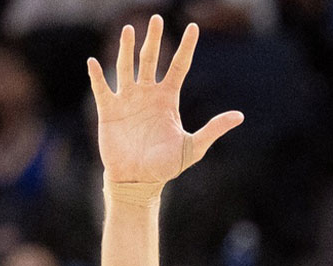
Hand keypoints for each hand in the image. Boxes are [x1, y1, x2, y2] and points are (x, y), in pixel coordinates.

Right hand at [88, 16, 242, 185]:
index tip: (193, 27)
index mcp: (168, 99)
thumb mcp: (193, 147)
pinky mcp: (109, 110)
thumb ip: (213, 129)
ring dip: (126, 49)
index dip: (186, 47)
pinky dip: (97, 76)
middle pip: (150, 59)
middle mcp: (148, 94)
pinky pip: (102, 88)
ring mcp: (127, 100)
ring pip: (126, 67)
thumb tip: (240, 116)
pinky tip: (92, 62)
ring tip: (129, 30)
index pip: (178, 66)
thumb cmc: (166, 166)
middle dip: (153, 39)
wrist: (139, 180)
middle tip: (155, 17)